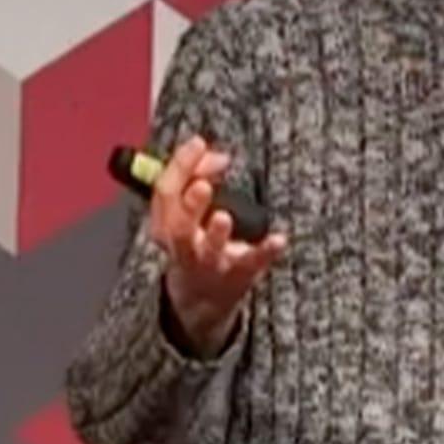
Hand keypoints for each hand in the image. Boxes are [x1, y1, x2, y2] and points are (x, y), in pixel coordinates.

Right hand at [150, 135, 286, 356]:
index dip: (180, 166)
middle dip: (190, 205)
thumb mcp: (185, 211)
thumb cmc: (194, 241)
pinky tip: (279, 239)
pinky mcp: (238, 275)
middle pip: (180, 226)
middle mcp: (184, 246)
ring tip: (224, 217)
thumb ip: (198, 175)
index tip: (198, 143)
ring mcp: (211, 263)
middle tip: (202, 185)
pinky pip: (251, 264)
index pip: (164, 193)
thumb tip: (218, 156)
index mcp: (165, 225)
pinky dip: (265, 251)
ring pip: (209, 251)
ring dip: (216, 234)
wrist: (199, 301)